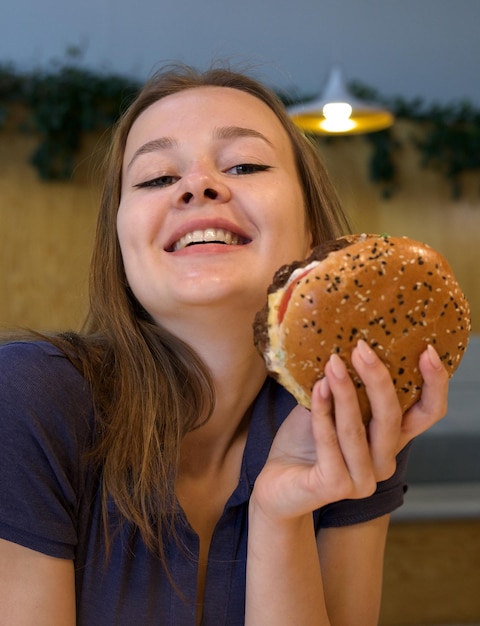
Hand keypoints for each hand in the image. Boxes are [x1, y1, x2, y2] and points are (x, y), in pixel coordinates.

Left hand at [252, 340, 448, 520]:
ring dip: (345, 391)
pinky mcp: (336, 487)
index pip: (428, 413)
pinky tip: (317, 388)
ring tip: (333, 362)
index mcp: (389, 440)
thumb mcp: (330, 406)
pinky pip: (330, 443)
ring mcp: (362, 480)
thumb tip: (346, 344)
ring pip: (358, 429)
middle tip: (361, 348)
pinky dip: (322, 413)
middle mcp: (383, 462)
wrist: (275, 483)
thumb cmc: (304, 441)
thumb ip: (345, 385)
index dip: (435, 384)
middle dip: (377, 379)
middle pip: (392, 417)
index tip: (427, 351)